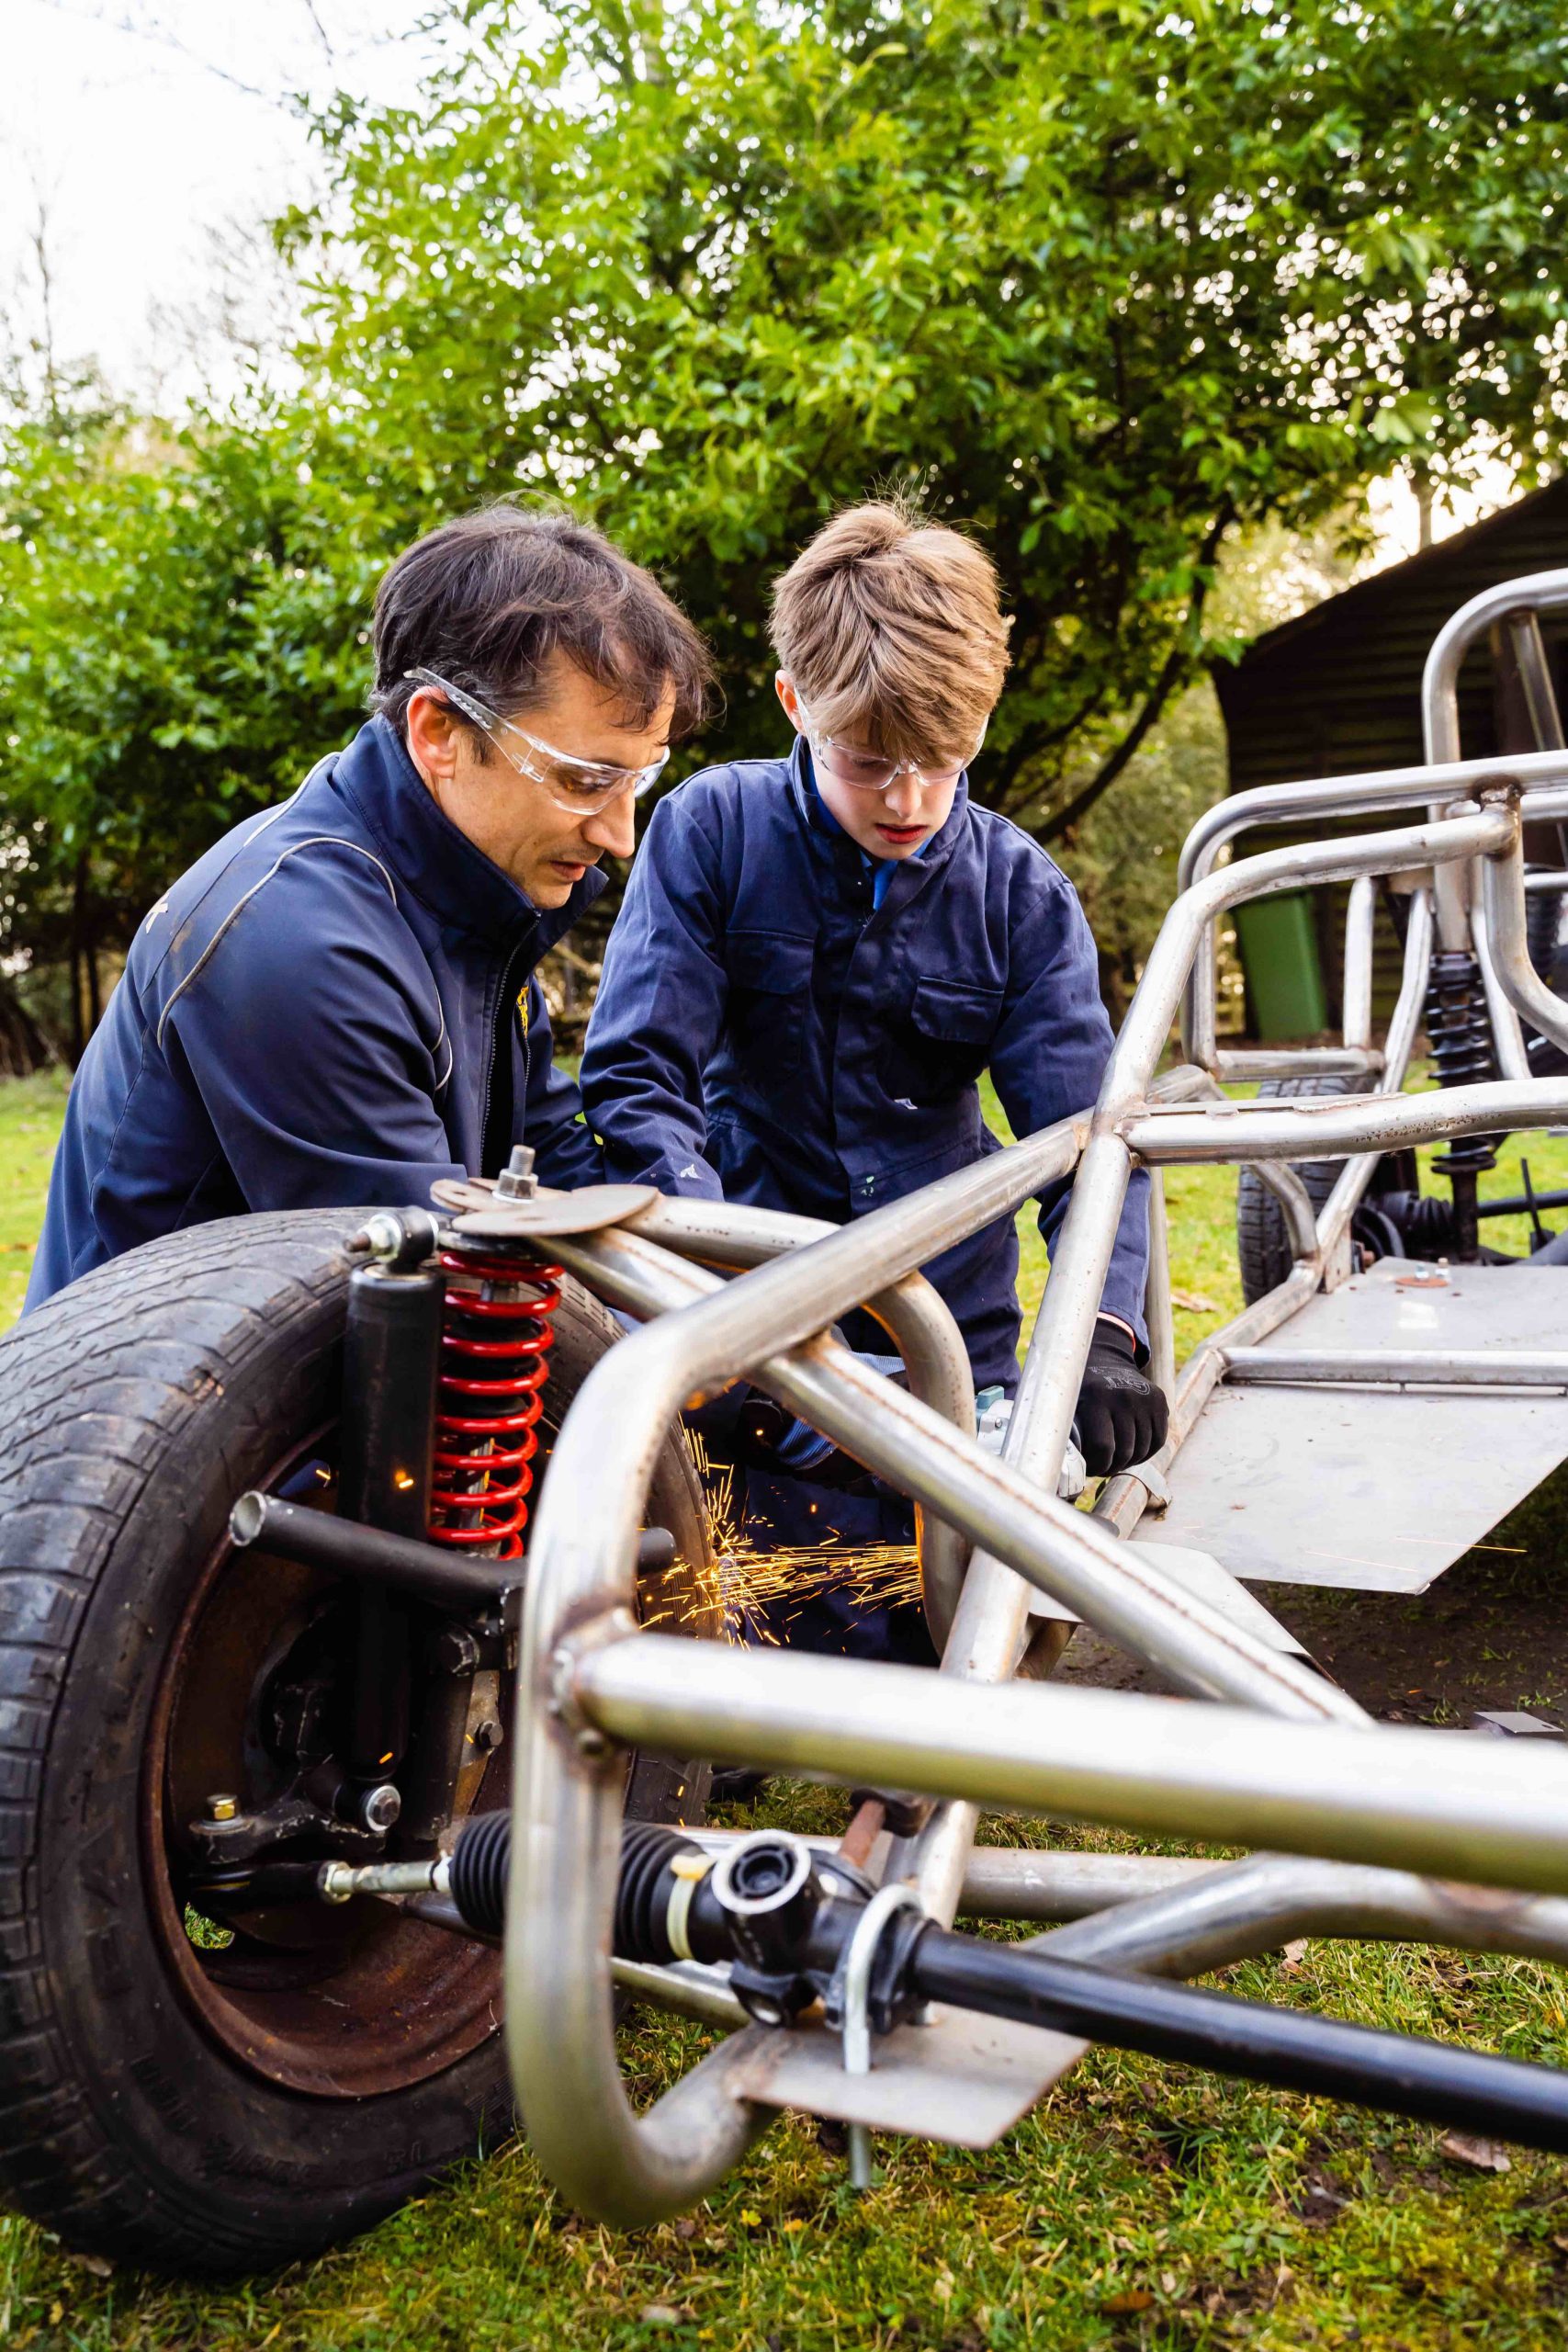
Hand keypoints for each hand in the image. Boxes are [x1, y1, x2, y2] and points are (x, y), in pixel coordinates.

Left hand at [1073, 1320, 1167, 1475]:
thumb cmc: (1082, 1392)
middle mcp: (1124, 1397)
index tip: (1090, 1469)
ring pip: (1143, 1449)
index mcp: (1097, 1399)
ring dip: (1129, 1462)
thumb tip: (1064, 1467)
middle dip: (1112, 1467)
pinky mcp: (1160, 1401)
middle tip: (1103, 1468)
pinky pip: (1158, 1440)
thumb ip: (1069, 1433)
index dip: (1097, 1466)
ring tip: (1116, 1461)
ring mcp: (1145, 1399)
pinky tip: (1133, 1453)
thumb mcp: (1069, 1406)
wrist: (1105, 1361)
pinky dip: (1147, 1453)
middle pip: (1125, 1452)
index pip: (1103, 1448)